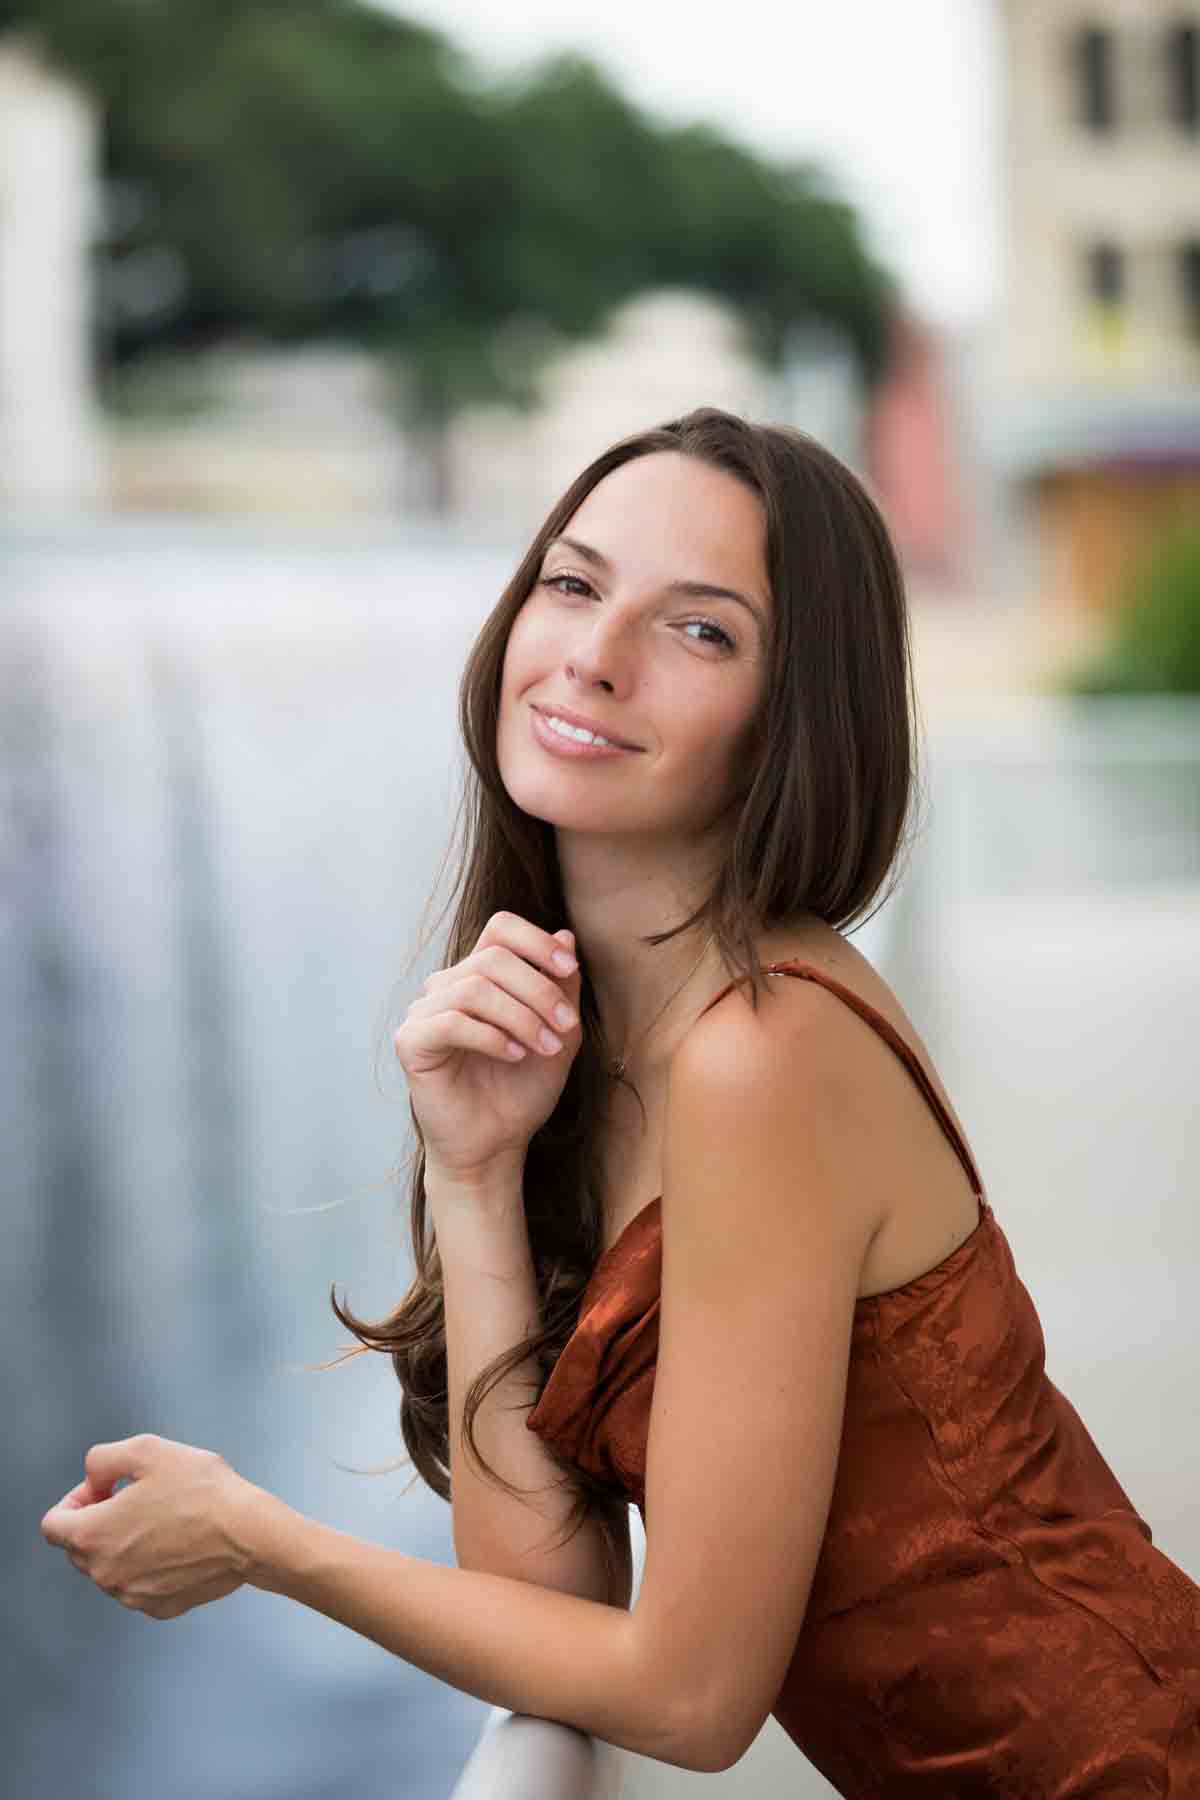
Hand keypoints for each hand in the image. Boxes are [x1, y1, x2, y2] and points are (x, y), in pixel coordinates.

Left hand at [40, 1433, 259, 1620]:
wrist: (248, 1534)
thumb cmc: (202, 1491)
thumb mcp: (147, 1449)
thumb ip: (102, 1460)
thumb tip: (93, 1479)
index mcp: (93, 1535)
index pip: (53, 1524)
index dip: (74, 1500)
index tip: (105, 1490)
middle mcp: (104, 1573)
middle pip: (79, 1547)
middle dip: (99, 1521)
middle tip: (138, 1499)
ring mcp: (130, 1595)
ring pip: (109, 1567)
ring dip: (124, 1544)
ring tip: (164, 1519)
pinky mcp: (157, 1607)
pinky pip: (137, 1585)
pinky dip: (148, 1566)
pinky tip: (177, 1544)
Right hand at [395, 912, 582, 1181]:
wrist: (495, 1145)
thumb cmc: (522, 1089)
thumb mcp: (559, 1033)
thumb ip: (562, 987)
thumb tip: (566, 936)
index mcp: (479, 976)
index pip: (500, 928)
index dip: (535, 940)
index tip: (569, 970)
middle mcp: (447, 986)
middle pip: (493, 958)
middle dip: (539, 989)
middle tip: (567, 1025)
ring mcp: (425, 1012)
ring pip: (475, 988)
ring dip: (522, 1016)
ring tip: (546, 1047)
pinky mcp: (412, 1042)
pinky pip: (451, 1021)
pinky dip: (491, 1036)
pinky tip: (514, 1056)